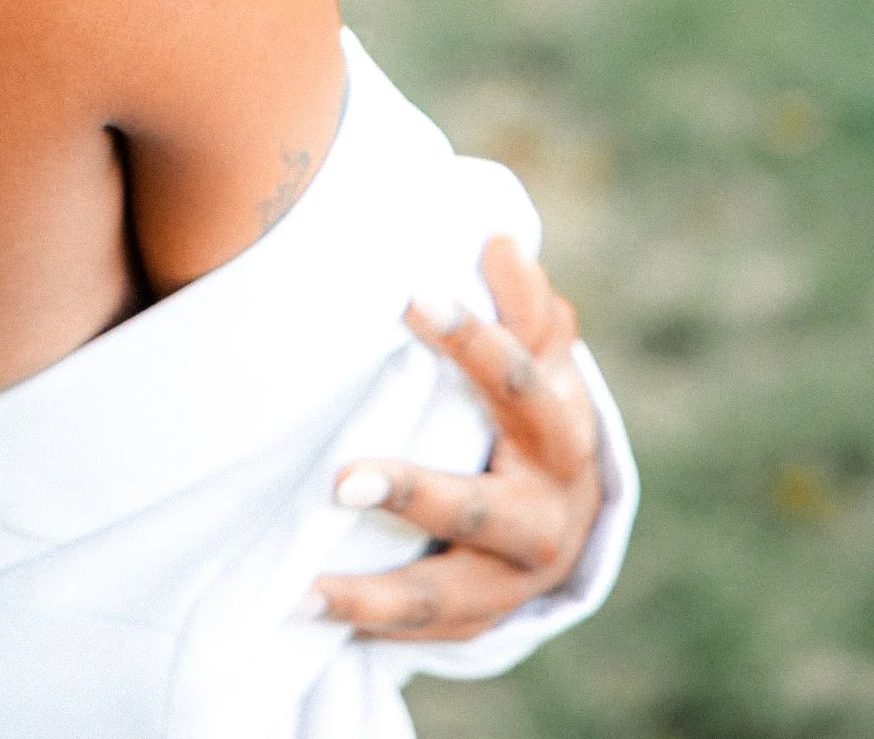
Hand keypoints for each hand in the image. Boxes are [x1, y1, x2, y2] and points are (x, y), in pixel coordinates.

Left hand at [310, 235, 601, 641]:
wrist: (570, 520)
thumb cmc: (536, 418)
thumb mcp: (542, 365)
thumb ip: (523, 307)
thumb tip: (500, 240)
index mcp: (561, 436)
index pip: (519, 383)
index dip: (471, 341)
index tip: (410, 298)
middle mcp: (544, 517)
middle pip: (478, 509)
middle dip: (412, 495)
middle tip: (340, 478)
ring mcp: (512, 582)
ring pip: (443, 594)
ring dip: (373, 591)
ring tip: (304, 583)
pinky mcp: (479, 623)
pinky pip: (420, 632)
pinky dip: (365, 624)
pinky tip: (303, 607)